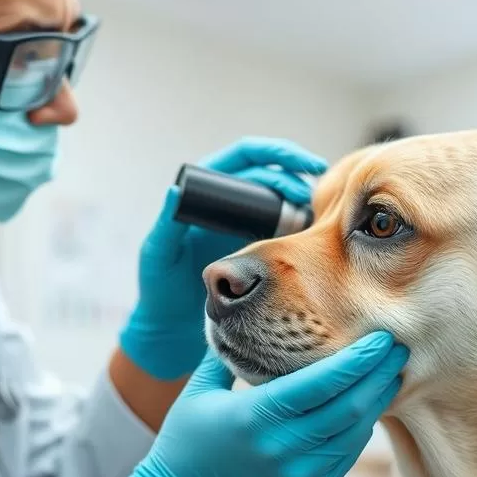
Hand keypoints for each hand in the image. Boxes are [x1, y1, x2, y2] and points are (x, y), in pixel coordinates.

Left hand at [120, 138, 326, 379]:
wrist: (175, 324)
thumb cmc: (159, 286)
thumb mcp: (159, 253)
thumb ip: (166, 223)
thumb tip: (175, 189)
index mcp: (204, 190)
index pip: (246, 156)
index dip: (276, 153)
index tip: (303, 164)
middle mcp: (227, 201)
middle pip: (270, 174)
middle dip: (295, 177)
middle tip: (312, 196)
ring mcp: (244, 223)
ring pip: (280, 199)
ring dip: (301, 202)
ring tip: (317, 215)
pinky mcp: (255, 246)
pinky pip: (282, 228)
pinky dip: (299, 227)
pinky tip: (313, 235)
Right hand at [121, 332, 408, 476]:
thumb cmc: (187, 439)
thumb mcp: (199, 390)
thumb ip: (225, 350)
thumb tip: (236, 308)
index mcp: (256, 417)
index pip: (322, 384)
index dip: (357, 360)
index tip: (381, 338)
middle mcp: (284, 449)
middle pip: (349, 407)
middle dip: (379, 375)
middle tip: (398, 347)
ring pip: (355, 434)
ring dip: (375, 401)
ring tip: (390, 373)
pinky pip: (347, 457)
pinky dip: (359, 429)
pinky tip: (366, 406)